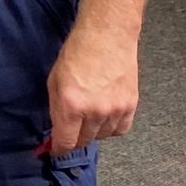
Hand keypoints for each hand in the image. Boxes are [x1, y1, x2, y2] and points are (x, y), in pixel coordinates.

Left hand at [46, 19, 138, 153]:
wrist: (108, 35)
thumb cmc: (77, 53)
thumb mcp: (54, 81)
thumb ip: (56, 109)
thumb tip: (57, 130)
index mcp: (71, 106)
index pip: (66, 143)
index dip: (59, 150)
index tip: (56, 149)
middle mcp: (94, 112)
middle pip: (84, 142)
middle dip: (75, 139)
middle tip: (71, 129)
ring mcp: (115, 110)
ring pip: (103, 137)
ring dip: (94, 132)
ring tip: (89, 116)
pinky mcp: (131, 105)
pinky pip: (121, 129)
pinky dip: (112, 128)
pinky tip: (106, 116)